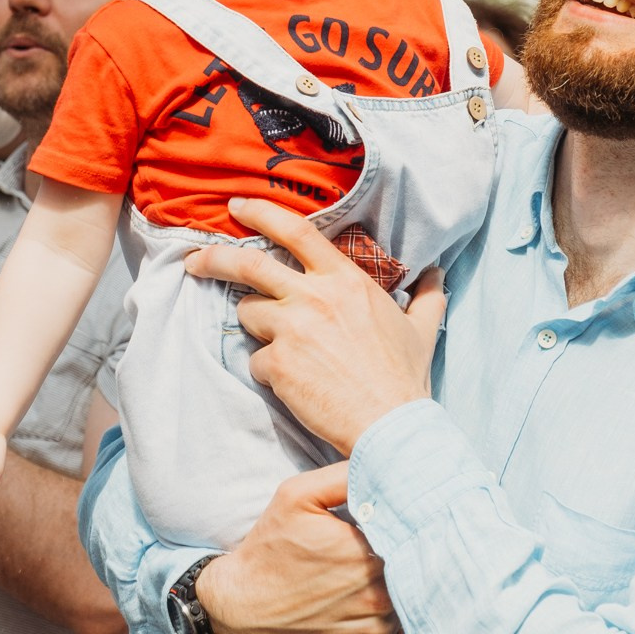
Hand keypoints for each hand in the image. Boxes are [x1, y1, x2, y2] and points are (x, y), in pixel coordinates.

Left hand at [184, 197, 445, 456]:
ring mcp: (292, 329)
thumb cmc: (405, 379)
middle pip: (249, 264)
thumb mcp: (422, 329)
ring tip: (284, 348)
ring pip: (248, 313)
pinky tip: (294, 383)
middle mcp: (314, 296)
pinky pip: (255, 359)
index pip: (297, 231)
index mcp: (346, 280)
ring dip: (256, 327)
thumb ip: (426, 296)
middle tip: (197, 260)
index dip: (262, 213)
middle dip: (215, 259)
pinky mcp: (277, 363)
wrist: (389, 426)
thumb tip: (438, 274)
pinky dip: (268, 370)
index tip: (239, 207)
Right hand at [198, 464, 403, 633]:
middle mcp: (376, 596)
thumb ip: (345, 475)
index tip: (413, 524)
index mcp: (366, 553)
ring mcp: (374, 632)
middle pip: (418, 572)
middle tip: (413, 549)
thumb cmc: (271, 547)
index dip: (417, 529)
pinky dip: (405, 628)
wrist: (242, 605)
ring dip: (412, 593)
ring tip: (400, 578)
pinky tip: (392, 610)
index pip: (414, 537)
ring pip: (415, 607)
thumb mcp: (297, 495)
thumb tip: (388, 467)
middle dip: (417, 559)